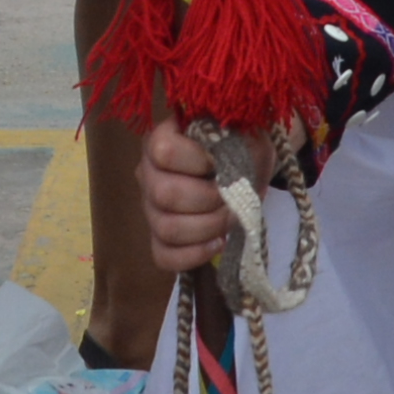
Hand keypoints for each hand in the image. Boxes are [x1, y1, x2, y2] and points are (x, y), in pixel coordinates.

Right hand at [137, 110, 235, 277]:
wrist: (243, 170)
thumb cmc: (240, 149)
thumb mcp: (245, 137)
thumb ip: (238, 144)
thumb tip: (224, 163)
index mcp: (162, 140)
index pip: (165, 151)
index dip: (198, 161)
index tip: (220, 162)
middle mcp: (147, 173)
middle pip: (165, 194)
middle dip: (208, 200)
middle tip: (232, 197)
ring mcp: (150, 208)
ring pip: (166, 228)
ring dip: (207, 228)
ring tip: (229, 218)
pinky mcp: (158, 238)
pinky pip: (163, 256)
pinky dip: (194, 254)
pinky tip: (218, 242)